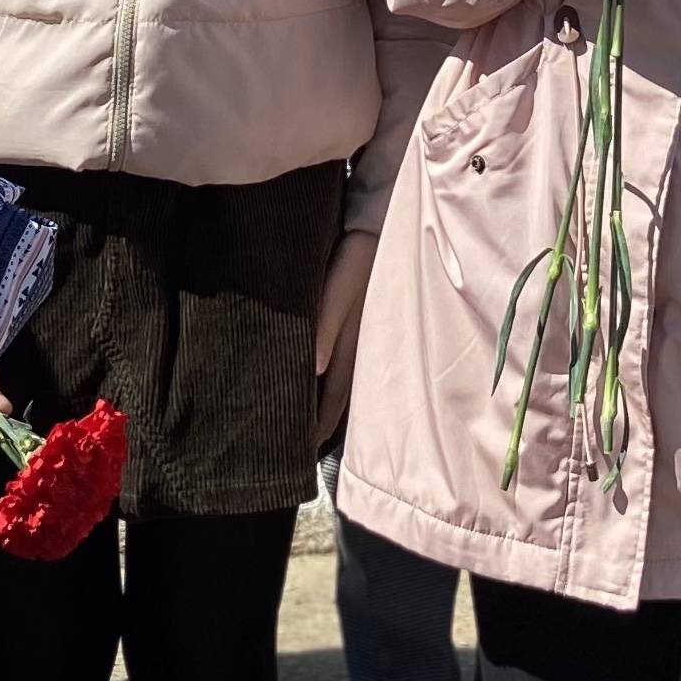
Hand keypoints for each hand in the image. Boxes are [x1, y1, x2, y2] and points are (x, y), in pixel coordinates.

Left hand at [315, 227, 380, 441]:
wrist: (380, 226)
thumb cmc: (356, 258)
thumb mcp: (338, 290)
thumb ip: (325, 328)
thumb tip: (312, 369)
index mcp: (353, 347)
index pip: (333, 402)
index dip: (317, 429)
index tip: (300, 454)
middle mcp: (362, 349)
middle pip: (340, 401)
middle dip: (321, 427)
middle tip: (300, 450)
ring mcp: (366, 339)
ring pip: (344, 386)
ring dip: (328, 408)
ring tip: (310, 430)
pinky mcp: (365, 326)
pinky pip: (348, 367)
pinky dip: (333, 385)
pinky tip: (323, 388)